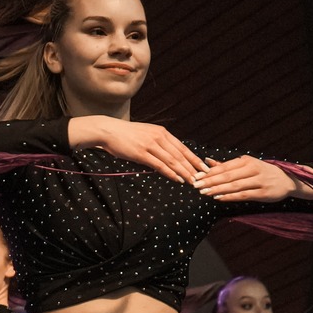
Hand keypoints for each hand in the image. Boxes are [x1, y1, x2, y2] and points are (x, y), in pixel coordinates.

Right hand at [70, 116, 205, 182]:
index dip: (194, 158)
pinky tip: (178, 179)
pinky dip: (170, 173)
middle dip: (193, 167)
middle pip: (180, 155)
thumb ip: (157, 144)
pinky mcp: (142, 153)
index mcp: (162, 132)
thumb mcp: (146, 135)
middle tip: (203, 177)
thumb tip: (167, 156)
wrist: (109, 131)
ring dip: (184, 172)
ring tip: (193, 181)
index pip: (182, 147)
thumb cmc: (126, 135)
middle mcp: (159, 137)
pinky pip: (160, 165)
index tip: (203, 166)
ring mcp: (151, 145)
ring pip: (172, 160)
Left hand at [194, 156, 312, 202]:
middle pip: (227, 175)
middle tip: (196, 185)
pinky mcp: (263, 193)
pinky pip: (243, 195)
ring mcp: (259, 181)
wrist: (287, 181)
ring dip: (217, 189)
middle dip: (210, 181)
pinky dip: (230, 196)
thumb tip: (207, 161)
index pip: (224, 166)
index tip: (196, 176)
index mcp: (247, 160)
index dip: (209, 172)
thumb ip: (227, 165)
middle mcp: (253, 169)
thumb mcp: (246, 165)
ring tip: (204, 192)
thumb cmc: (263, 172)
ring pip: (234, 185)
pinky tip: (219, 198)